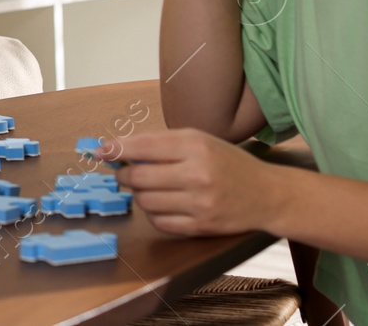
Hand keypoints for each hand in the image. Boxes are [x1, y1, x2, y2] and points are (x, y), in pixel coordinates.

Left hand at [105, 129, 288, 236]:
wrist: (267, 195)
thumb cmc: (228, 162)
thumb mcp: (198, 140)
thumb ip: (160, 143)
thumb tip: (117, 149)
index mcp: (195, 146)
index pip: (143, 147)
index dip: (115, 150)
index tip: (100, 152)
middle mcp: (197, 175)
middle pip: (139, 177)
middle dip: (124, 175)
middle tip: (124, 173)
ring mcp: (200, 204)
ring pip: (146, 201)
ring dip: (140, 194)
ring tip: (150, 187)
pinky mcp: (201, 227)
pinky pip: (159, 222)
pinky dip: (154, 213)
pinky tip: (164, 204)